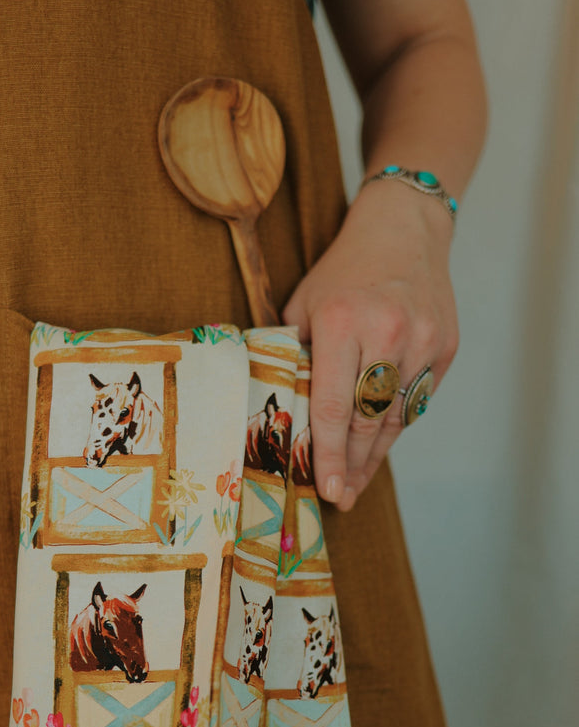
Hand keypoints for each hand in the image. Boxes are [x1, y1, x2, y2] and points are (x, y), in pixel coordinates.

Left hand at [282, 180, 458, 510]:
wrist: (404, 230)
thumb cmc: (343, 272)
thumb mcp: (304, 305)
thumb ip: (295, 356)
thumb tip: (280, 412)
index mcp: (343, 323)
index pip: (335, 405)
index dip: (331, 454)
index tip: (328, 488)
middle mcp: (388, 333)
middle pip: (370, 420)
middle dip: (353, 465)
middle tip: (341, 496)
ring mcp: (423, 341)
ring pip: (398, 417)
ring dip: (376, 455)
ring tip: (357, 481)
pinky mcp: (445, 347)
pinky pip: (417, 399)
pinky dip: (396, 424)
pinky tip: (379, 445)